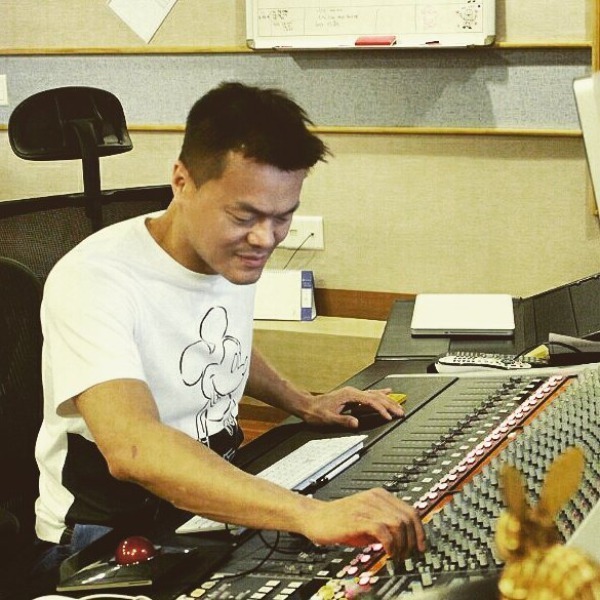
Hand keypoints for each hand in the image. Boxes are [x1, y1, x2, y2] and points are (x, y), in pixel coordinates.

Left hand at [301, 386, 404, 428]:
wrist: (308, 405)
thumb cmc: (316, 412)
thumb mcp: (329, 418)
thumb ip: (343, 420)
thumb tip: (356, 423)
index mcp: (350, 395)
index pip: (370, 401)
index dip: (381, 409)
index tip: (389, 417)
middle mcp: (353, 392)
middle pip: (376, 397)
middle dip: (390, 404)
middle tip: (401, 412)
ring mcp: (353, 393)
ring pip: (375, 394)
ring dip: (388, 400)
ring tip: (399, 406)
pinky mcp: (353, 396)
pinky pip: (371, 394)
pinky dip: (381, 394)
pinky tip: (387, 392)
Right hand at [302, 488, 425, 558]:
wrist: (316, 518)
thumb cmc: (340, 521)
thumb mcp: (367, 520)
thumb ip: (385, 524)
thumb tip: (405, 539)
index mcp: (380, 495)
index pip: (410, 510)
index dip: (420, 530)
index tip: (421, 546)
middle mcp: (375, 498)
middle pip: (408, 517)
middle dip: (412, 540)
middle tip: (408, 554)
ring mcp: (367, 507)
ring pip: (399, 523)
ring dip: (402, 544)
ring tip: (397, 556)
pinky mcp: (358, 519)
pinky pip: (383, 530)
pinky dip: (390, 544)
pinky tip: (387, 553)